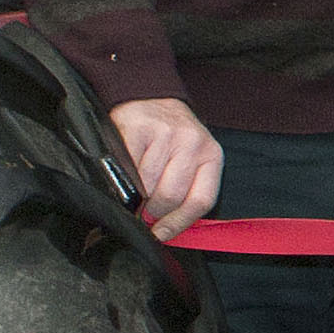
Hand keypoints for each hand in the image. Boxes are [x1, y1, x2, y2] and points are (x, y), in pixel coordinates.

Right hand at [108, 96, 221, 235]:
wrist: (150, 98)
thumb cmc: (171, 139)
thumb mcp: (191, 160)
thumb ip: (186, 191)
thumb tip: (166, 230)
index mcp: (211, 155)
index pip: (200, 201)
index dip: (178, 223)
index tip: (161, 234)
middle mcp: (192, 142)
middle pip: (171, 196)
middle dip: (153, 212)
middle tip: (143, 212)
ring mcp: (166, 134)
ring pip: (147, 185)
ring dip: (137, 196)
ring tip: (134, 190)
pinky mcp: (138, 128)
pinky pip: (126, 168)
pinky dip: (122, 180)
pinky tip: (123, 176)